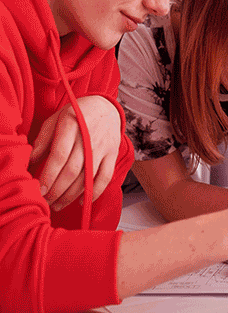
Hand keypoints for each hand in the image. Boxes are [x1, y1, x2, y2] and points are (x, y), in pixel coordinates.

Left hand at [29, 96, 121, 210]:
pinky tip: (82, 202)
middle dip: (57, 190)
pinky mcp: (112, 155)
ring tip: (58, 204)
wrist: (106, 107)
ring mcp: (103, 147)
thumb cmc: (77, 115)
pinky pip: (105, 178)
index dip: (49, 175)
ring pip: (87, 177)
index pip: (60, 155)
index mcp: (72, 125)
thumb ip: (43, 140)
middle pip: (73, 170)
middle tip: (46, 201)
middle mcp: (89, 137)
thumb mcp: (56, 119)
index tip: (40, 190)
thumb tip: (30, 161)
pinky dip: (94, 192)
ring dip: (71, 195)